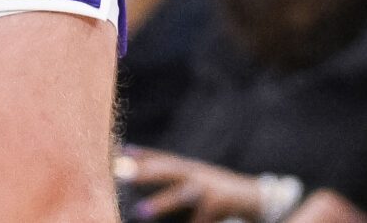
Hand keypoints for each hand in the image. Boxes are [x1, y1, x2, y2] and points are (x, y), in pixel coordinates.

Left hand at [118, 148, 274, 221]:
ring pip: (180, 195)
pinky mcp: (218, 205)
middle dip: (143, 171)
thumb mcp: (193, 175)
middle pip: (166, 169)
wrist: (251, 196)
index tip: (115, 151)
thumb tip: (131, 154)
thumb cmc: (213, 188)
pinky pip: (198, 221)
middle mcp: (195, 172)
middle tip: (118, 173)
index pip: (158, 156)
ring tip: (139, 212)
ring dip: (160, 203)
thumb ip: (169, 169)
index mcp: (186, 166)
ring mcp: (207, 187)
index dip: (138, 153)